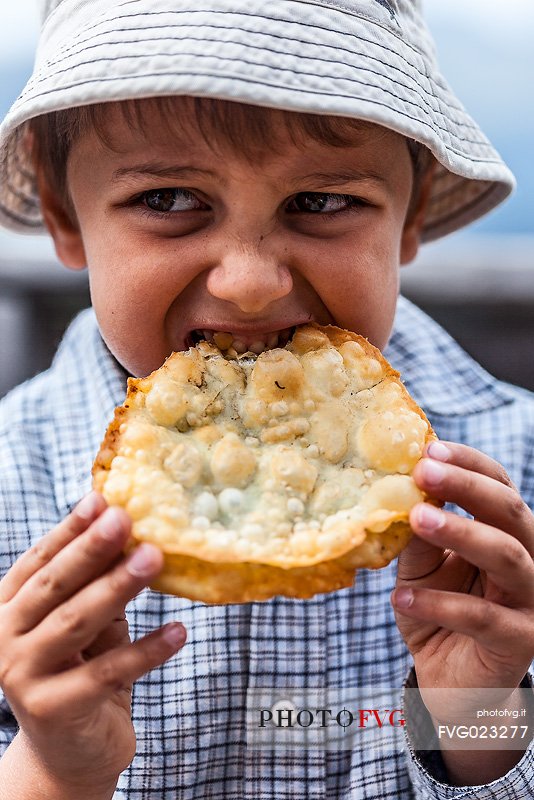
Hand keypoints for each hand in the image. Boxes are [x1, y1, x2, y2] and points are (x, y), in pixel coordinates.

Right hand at [0, 493, 186, 791]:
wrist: (67, 753)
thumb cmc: (80, 669)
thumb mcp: (85, 619)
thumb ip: (95, 581)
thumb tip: (130, 526)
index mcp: (8, 607)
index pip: (39, 561)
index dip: (70, 529)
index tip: (102, 499)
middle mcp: (5, 638)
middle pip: (54, 586)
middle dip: (92, 549)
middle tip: (126, 518)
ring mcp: (23, 676)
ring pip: (76, 622)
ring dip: (118, 587)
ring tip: (154, 558)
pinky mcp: (53, 709)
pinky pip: (108, 672)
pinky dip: (147, 650)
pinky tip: (180, 631)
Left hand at [392, 441, 533, 718]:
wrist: (449, 679)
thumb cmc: (437, 611)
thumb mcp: (421, 566)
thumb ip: (418, 533)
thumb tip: (397, 490)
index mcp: (505, 533)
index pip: (499, 486)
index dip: (469, 465)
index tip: (430, 449)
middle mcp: (528, 559)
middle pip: (511, 511)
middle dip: (468, 486)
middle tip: (423, 472)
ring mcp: (530, 601)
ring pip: (507, 556)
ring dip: (461, 532)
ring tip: (415, 519)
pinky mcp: (519, 642)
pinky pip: (482, 617)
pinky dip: (439, 604)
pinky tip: (400, 596)